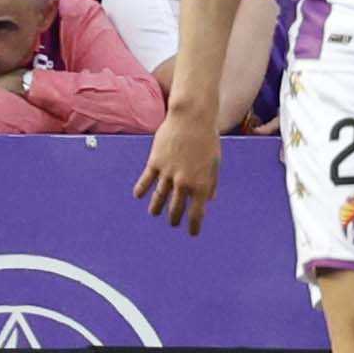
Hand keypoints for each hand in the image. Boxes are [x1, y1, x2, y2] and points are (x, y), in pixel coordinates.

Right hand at [133, 108, 222, 234]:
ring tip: (154, 213)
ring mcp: (168, 173)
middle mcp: (184, 182)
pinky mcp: (155, 162)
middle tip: (173, 223)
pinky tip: (138, 196)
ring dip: (156, 208)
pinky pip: (146, 181)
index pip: (196, 213)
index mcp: (202, 184)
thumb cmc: (207, 140)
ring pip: (159, 197)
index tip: (191, 233)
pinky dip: (141, 189)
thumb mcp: (214, 163)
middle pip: (176, 208)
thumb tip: (209, 199)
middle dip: (174, 219)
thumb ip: (211, 183)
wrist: (192, 118)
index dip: (193, 226)